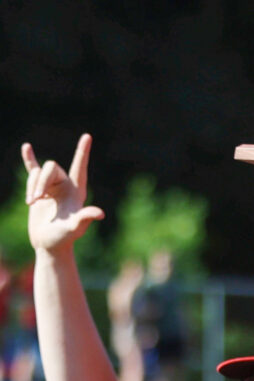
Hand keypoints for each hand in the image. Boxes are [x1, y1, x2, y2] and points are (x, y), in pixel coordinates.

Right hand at [21, 135, 105, 254]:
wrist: (49, 244)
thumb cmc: (64, 238)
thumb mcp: (74, 228)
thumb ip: (85, 218)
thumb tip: (100, 213)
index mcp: (77, 190)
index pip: (80, 167)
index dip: (83, 152)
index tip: (87, 136)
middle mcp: (65, 185)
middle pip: (50, 168)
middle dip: (39, 182)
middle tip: (34, 201)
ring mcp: (51, 186)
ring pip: (38, 173)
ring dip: (31, 186)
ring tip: (31, 203)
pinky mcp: (38, 189)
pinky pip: (33, 170)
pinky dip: (29, 159)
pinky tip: (27, 147)